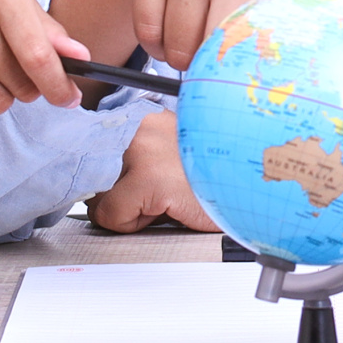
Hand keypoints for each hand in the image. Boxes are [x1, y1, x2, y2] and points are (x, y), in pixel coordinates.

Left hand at [87, 109, 219, 232]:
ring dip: (125, 208)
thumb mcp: (169, 159)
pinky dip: (131, 224)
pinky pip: (112, 214)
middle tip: (153, 196)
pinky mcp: (149, 179)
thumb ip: (135, 161)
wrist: (249, 192)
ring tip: (163, 202)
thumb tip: (97, 186)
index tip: (110, 186)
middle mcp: (141, 126)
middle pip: (93, 172)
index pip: (94, 147)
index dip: (103, 175)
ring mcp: (143, 150)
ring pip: (99, 195)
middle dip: (116, 193)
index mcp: (146, 118)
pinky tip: (164, 211)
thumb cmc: (214, 179)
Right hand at [121, 0, 311, 69]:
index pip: (268, 49)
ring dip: (179, 59)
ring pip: (176, 45)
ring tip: (189, 47)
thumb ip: (296, 16)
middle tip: (212, 67)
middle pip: (217, 54)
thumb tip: (294, 77)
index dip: (251, 79)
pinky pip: (147, 27)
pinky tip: (167, 34)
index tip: (244, 89)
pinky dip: (154, 43)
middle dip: (210, 72)